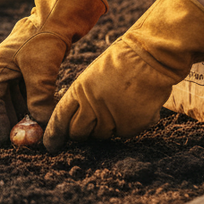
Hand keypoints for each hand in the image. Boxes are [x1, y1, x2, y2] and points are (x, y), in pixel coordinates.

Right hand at [0, 0, 107, 142]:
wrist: (61, 14)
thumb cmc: (46, 39)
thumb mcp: (41, 73)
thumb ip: (38, 100)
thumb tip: (41, 125)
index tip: (3, 138)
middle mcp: (5, 64)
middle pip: (2, 97)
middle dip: (9, 117)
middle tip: (17, 137)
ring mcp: (18, 62)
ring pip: (16, 93)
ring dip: (22, 110)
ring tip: (30, 128)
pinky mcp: (31, 62)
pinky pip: (27, 87)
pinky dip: (32, 101)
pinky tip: (40, 112)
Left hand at [44, 0, 203, 152]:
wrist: (151, 58)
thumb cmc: (122, 62)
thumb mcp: (92, 75)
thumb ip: (82, 97)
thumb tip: (75, 117)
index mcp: (80, 91)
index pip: (60, 118)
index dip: (54, 134)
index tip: (51, 144)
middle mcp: (93, 107)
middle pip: (77, 133)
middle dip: (80, 132)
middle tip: (88, 125)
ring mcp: (112, 119)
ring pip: (100, 135)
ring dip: (104, 128)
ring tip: (116, 107)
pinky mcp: (131, 127)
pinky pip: (121, 134)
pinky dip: (124, 126)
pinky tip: (131, 109)